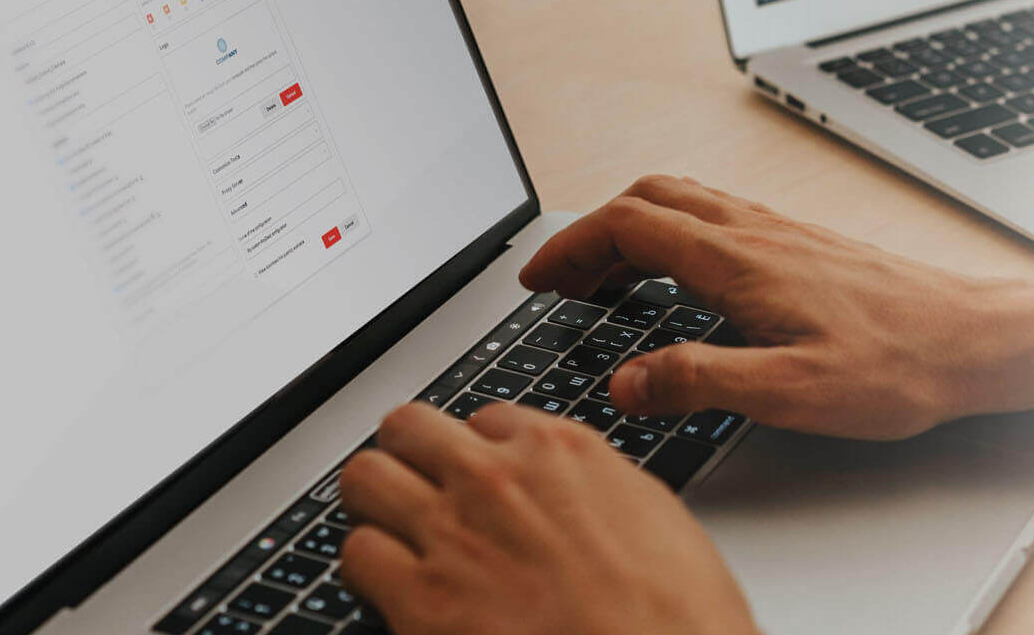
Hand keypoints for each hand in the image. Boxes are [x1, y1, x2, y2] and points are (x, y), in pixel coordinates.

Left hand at [338, 401, 760, 634]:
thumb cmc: (678, 617)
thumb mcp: (651, 514)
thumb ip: (590, 484)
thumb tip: (562, 487)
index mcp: (559, 449)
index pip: (481, 418)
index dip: (476, 454)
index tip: (479, 479)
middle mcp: (497, 477)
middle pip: (406, 428)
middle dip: (408, 459)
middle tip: (417, 492)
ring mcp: (453, 532)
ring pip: (364, 480)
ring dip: (377, 508)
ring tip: (395, 538)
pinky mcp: (422, 599)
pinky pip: (355, 555)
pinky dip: (369, 570)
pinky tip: (396, 590)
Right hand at [518, 175, 1033, 439]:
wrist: (974, 340)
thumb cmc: (897, 365)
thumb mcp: (790, 391)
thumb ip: (701, 380)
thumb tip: (627, 381)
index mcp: (740, 261)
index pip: (629, 225)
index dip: (571, 247)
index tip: (539, 279)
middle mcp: (756, 232)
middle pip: (647, 199)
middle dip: (591, 232)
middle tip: (561, 279)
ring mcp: (779, 233)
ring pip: (682, 202)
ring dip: (629, 228)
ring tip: (604, 278)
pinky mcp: (800, 245)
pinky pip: (714, 217)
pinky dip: (671, 234)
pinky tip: (680, 276)